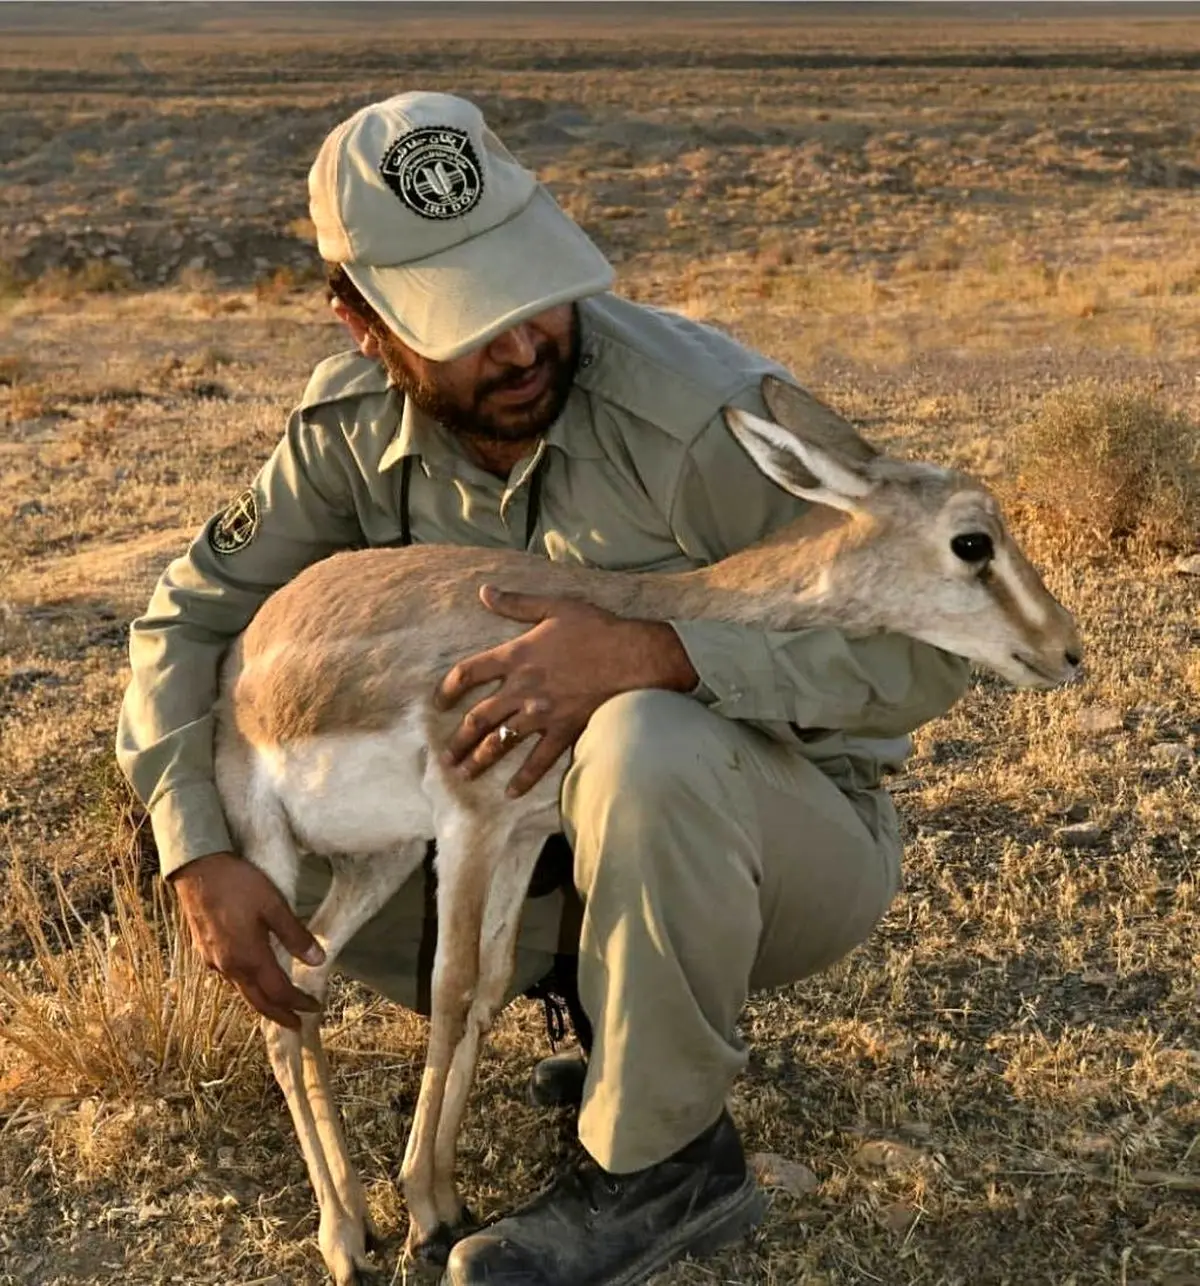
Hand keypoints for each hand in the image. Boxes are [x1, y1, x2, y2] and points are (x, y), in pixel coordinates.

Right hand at [171, 851, 325, 1028]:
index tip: (315, 1008)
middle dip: (280, 1015)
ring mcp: (213, 960)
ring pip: (242, 990)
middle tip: (297, 1024)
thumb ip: (296, 935)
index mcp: (249, 958)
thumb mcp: (274, 905)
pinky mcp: (204, 951)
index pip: (279, 992)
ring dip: (262, 1001)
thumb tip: (318, 960)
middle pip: (258, 1001)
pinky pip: (230, 977)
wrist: (196, 868)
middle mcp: (229, 967)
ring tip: (279, 1004)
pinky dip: (247, 985)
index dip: (299, 1003)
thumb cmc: (238, 883)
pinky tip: (253, 977)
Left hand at [435, 586, 697, 795]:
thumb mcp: (553, 607)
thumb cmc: (595, 628)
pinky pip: (538, 761)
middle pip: (478, 718)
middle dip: (459, 740)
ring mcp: (541, 713)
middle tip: (446, 756)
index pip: (468, 673)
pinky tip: (510, 792)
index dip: (448, 688)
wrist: (632, 656)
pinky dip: (523, 779)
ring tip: (464, 774)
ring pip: (500, 743)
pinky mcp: (563, 730)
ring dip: (479, 760)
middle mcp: (521, 688)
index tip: (439, 703)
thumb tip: (484, 592)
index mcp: (516, 656)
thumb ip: (516, 603)